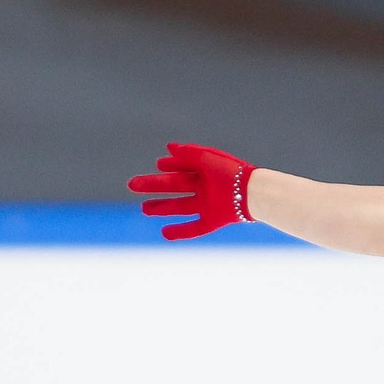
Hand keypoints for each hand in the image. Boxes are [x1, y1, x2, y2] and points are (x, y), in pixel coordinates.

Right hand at [127, 143, 257, 239]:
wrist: (251, 194)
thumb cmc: (231, 172)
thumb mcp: (207, 158)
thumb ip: (187, 154)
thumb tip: (167, 149)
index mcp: (205, 171)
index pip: (182, 168)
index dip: (170, 166)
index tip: (158, 165)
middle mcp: (205, 188)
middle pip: (174, 187)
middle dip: (153, 186)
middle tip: (132, 185)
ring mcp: (208, 205)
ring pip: (180, 207)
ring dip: (161, 207)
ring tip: (143, 209)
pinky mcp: (213, 220)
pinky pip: (194, 228)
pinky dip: (179, 231)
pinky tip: (164, 234)